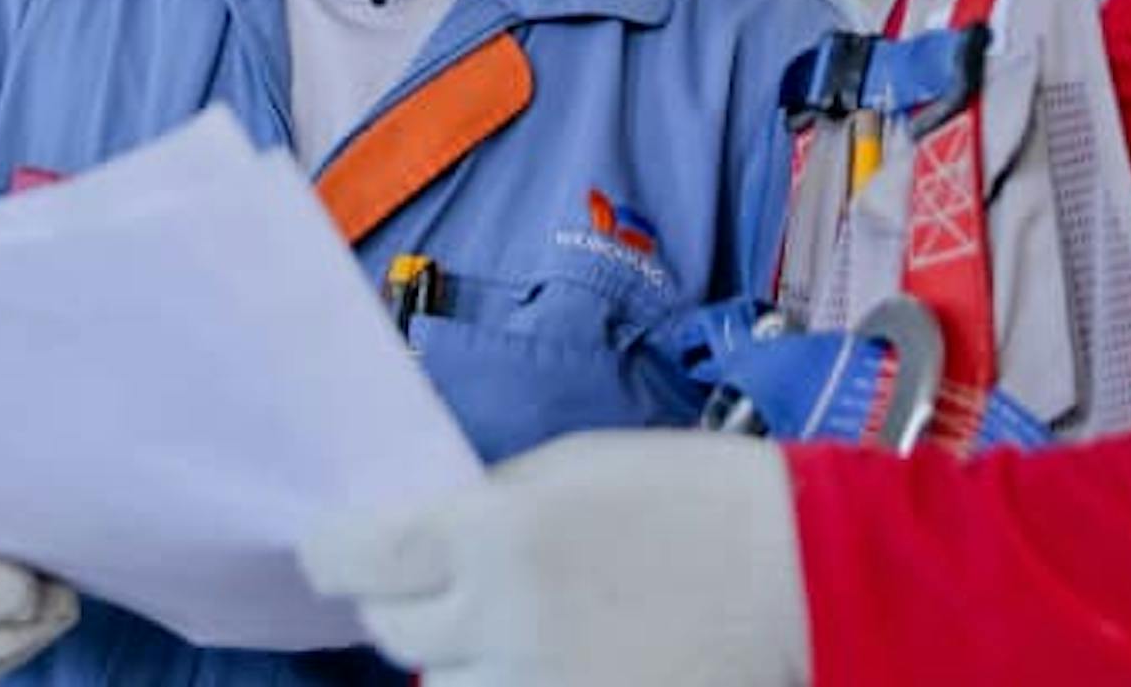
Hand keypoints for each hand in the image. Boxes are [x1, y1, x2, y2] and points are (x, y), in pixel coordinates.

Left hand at [299, 431, 808, 686]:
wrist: (801, 576)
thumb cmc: (694, 496)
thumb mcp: (574, 465)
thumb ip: (488, 503)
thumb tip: (425, 533)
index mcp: (494, 534)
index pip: (357, 559)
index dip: (330, 554)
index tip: (329, 549)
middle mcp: (501, 621)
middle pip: (391, 631)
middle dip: (397, 603)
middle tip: (426, 583)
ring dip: (453, 657)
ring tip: (504, 623)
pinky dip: (503, 685)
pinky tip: (539, 655)